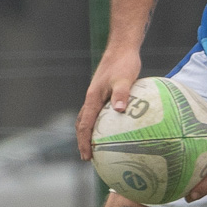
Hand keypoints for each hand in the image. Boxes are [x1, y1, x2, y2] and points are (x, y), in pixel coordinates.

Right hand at [76, 46, 141, 160]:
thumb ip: (122, 94)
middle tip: (88, 158)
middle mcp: (92, 98)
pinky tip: (113, 128)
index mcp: (93, 98)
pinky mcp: (104, 92)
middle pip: (82, 124)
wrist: (122, 47)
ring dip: (89, 133)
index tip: (86, 157)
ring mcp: (97, 95)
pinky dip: (100, 123)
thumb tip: (119, 110)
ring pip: (88, 118)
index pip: (84, 125)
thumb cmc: (124, 63)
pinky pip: (99, 112)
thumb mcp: (125, 79)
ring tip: (97, 148)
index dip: (84, 142)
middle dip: (83, 141)